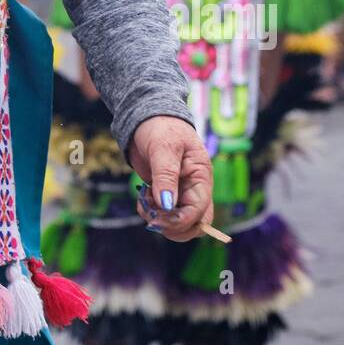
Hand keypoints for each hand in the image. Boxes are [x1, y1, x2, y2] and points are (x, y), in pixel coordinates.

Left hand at [127, 115, 212, 241]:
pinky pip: (162, 214)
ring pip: (177, 223)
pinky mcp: (165, 193)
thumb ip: (165, 176)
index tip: (159, 217)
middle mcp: (194, 188)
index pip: (200, 211)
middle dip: (172, 226)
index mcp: (201, 177)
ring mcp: (180, 193)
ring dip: (159, 220)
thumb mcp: (164, 148)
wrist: (146, 118)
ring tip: (144, 202)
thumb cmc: (160, 127)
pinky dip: (151, 212)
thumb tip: (167, 205)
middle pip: (193, 224)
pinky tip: (143, 197)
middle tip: (151, 216)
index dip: (181, 220)